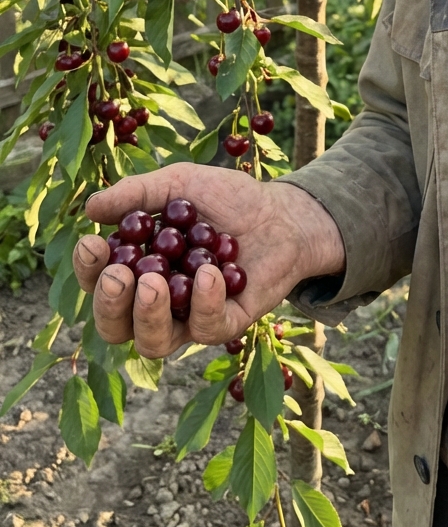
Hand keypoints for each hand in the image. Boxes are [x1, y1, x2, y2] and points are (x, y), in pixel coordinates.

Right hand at [72, 165, 344, 357]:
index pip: (99, 282)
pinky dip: (204, 302)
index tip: (92, 243)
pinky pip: (207, 327)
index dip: (88, 270)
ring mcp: (190, 318)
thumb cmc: (225, 199)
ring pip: (155, 342)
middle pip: (116, 326)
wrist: (280, 211)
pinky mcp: (228, 324)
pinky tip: (208, 272)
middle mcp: (157, 303)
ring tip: (154, 282)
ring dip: (148, 315)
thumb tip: (92, 208)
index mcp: (137, 269)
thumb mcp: (179, 184)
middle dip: (110, 304)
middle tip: (120, 275)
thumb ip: (137, 194)